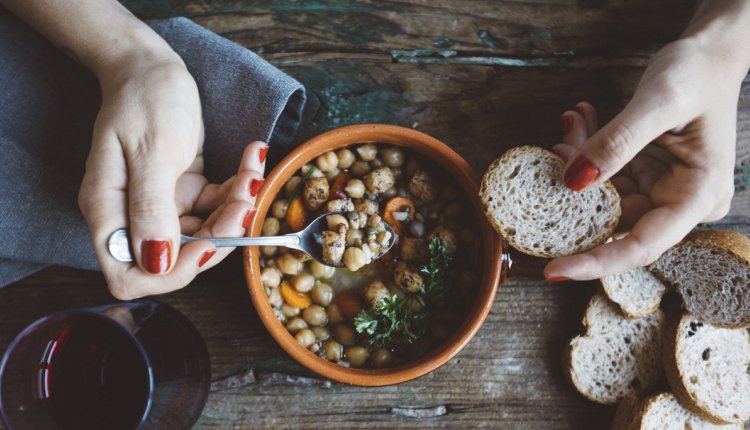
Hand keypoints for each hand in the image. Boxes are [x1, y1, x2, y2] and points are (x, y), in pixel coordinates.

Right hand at [78, 54, 267, 298]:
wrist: (152, 68)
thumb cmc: (144, 100)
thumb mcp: (151, 151)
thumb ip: (151, 208)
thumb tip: (156, 262)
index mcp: (109, 212)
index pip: (130, 276)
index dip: (171, 273)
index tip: (208, 245)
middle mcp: (132, 216)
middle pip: (178, 259)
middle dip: (220, 234)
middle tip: (245, 200)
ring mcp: (160, 206)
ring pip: (206, 234)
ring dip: (236, 210)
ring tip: (252, 174)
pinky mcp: (184, 193)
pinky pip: (217, 207)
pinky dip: (238, 190)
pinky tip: (251, 160)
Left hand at [544, 37, 740, 279]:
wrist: (708, 56)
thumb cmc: (696, 74)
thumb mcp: (658, 101)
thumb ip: (616, 142)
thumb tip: (572, 182)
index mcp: (698, 195)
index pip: (641, 246)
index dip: (595, 261)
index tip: (552, 269)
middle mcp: (681, 201)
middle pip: (615, 220)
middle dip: (576, 192)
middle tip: (555, 149)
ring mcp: (661, 190)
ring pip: (603, 195)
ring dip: (579, 162)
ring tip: (571, 123)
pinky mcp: (646, 176)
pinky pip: (605, 176)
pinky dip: (586, 152)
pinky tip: (578, 122)